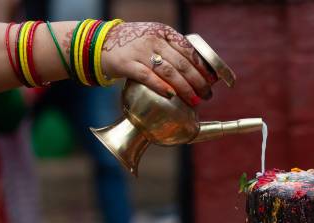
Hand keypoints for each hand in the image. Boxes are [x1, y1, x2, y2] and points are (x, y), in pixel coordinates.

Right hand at [100, 22, 217, 105]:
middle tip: (207, 95)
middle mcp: (154, 39)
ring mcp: (140, 51)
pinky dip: (161, 87)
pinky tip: (172, 96)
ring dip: (185, 88)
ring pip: (169, 71)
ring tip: (195, 100)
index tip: (212, 81)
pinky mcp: (127, 64)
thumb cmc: (134, 45)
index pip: (189, 50)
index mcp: (164, 32)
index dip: (203, 67)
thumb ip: (173, 50)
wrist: (100, 42)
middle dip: (198, 82)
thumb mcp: (155, 39)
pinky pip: (147, 77)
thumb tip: (199, 71)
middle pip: (182, 63)